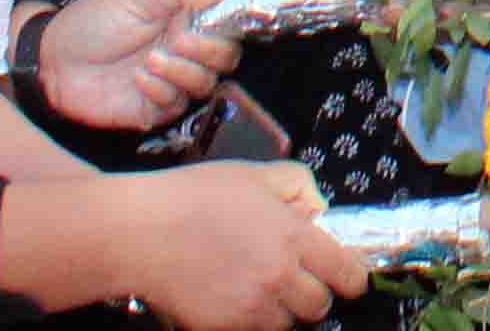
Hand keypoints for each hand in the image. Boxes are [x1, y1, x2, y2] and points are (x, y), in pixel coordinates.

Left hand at [33, 0, 245, 132]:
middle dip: (210, 50)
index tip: (216, 18)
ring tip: (152, 59)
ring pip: (203, 85)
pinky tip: (139, 78)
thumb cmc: (92, 21)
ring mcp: (168, 82)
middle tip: (181, 39)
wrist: (51, 58)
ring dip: (183, 71)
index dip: (231, 25)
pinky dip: (162, 91)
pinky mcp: (150, 109)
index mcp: (185, 21)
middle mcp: (183, 53)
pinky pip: (173, 107)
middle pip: (225, 59)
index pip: (227, 26)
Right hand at [109, 163, 368, 330]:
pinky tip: (231, 299)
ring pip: (285, 325)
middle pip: (320, 306)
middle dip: (311, 293)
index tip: (343, 272)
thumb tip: (318, 208)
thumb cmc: (192, 197)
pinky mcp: (221, 328)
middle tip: (293, 278)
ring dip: (279, 312)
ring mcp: (250, 309)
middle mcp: (279, 277)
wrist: (139, 232)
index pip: (349, 274)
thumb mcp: (255, 174)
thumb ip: (298, 185)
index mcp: (294, 237)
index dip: (350, 274)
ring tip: (257, 288)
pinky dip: (247, 322)